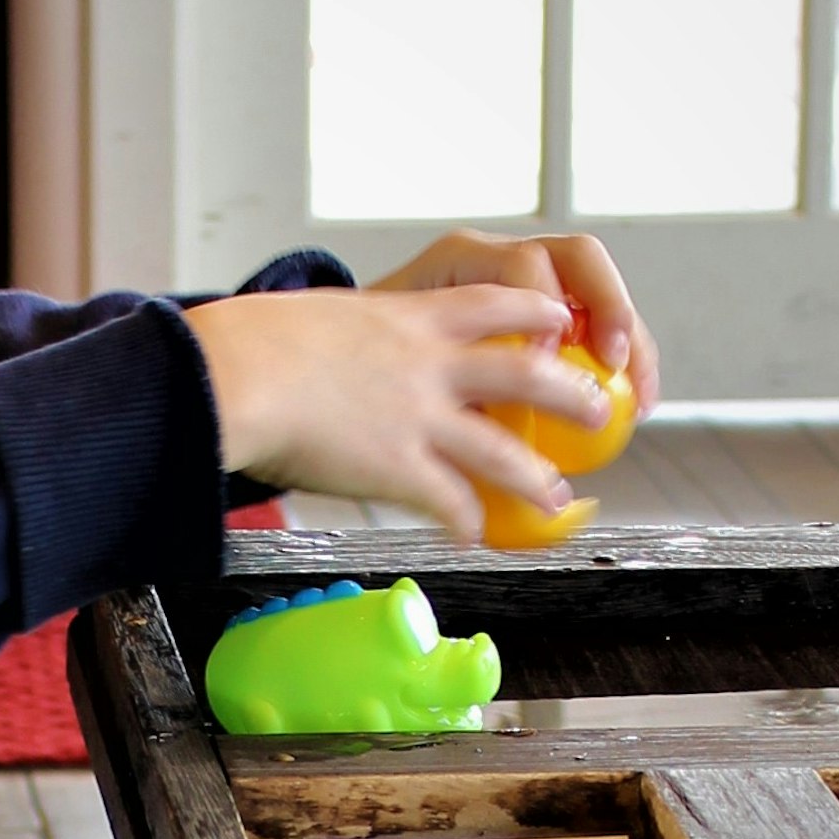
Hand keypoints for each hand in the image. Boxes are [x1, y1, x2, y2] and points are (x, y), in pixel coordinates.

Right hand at [188, 274, 626, 538]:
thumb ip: (349, 331)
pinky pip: (451, 501)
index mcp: (412, 315)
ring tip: (558, 496)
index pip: (495, 302)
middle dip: (573, 394)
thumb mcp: (320, 317)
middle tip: (601, 411)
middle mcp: (429, 364)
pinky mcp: (399, 467)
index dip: (536, 310)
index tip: (559, 320)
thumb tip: (333, 344)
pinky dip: (467, 521)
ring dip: (537, 477)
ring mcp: (420, 417)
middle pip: (528, 372)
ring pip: (504, 449)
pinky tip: (474, 537)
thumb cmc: (255, 343)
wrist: (237, 375)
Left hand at [374, 225, 656, 416]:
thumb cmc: (376, 361)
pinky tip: (631, 403)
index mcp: (461, 261)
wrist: (362, 354)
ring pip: (601, 290)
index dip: (542, 307)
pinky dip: (623, 359)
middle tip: (613, 362)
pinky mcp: (552, 309)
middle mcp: (503, 259)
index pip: (521, 264)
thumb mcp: (400, 373)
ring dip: (630, 339)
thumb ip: (440, 397)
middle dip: (609, 307)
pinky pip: (600, 323)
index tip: (546, 360)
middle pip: (578, 258)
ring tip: (636, 397)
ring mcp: (532, 280)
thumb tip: (479, 452)